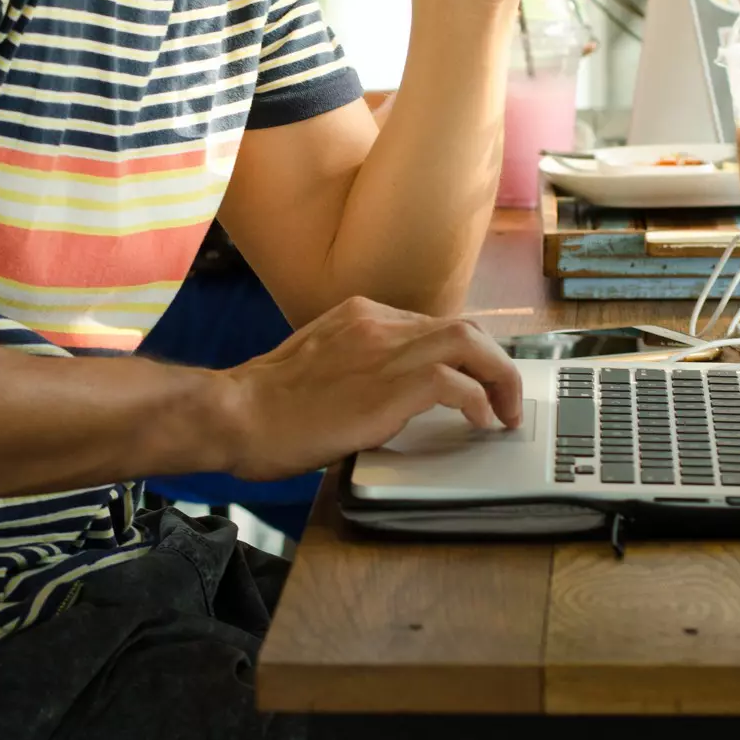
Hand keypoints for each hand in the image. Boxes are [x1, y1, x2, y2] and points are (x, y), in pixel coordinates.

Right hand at [216, 297, 523, 481]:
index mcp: (358, 316)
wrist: (234, 415)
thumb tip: (384, 400)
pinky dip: (478, 401)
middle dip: (494, 364)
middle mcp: (376, 322)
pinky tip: (480, 423)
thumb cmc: (262, 407)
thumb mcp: (315, 369)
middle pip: (463, 328)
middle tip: (504, 400)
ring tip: (505, 412)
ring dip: (499, 379)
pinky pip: (455, 382)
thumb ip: (354, 369)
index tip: (475, 383)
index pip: (432, 326)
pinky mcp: (389, 385)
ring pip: (470, 344)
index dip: (464, 357)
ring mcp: (384, 349)